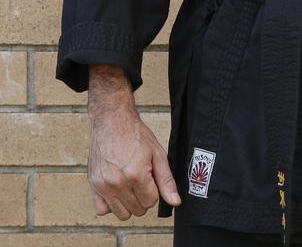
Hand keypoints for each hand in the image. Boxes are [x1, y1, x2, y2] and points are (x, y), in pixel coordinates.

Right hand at [87, 65, 180, 219]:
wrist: (112, 120)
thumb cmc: (135, 134)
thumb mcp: (157, 153)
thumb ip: (166, 180)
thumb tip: (175, 202)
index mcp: (136, 174)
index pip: (151, 202)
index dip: (154, 190)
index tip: (151, 177)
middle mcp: (117, 183)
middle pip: (137, 209)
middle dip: (143, 197)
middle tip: (141, 178)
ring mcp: (103, 185)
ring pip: (121, 214)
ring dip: (129, 203)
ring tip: (130, 184)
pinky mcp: (93, 185)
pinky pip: (101, 210)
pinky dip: (110, 204)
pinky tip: (117, 189)